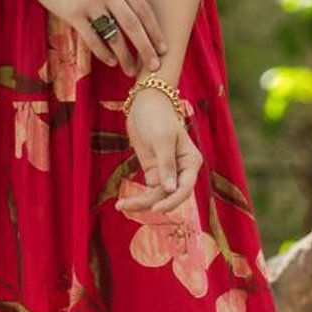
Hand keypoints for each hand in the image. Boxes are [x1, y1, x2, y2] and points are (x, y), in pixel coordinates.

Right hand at [27, 0, 166, 76]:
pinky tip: (111, 62)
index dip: (155, 31)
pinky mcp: (73, 14)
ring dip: (125, 57)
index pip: (144, 10)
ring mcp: (90, 2)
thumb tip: (143, 25)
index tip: (164, 49)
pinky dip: (104, 53)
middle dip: (146, 49)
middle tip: (154, 66)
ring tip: (130, 70)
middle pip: (133, 26)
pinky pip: (93, 39)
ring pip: (114, 36)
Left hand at [120, 87, 202, 216]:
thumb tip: (170, 189)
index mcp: (191, 162)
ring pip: (158, 195)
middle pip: (169, 195)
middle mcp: (182, 170)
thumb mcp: (162, 139)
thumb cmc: (157, 116)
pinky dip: (138, 197)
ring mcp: (168, 172)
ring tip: (120, 206)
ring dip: (141, 203)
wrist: (145, 102)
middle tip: (126, 206)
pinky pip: (149, 190)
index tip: (155, 209)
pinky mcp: (154, 171)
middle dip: (150, 203)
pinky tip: (123, 203)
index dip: (171, 201)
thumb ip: (166, 165)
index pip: (185, 188)